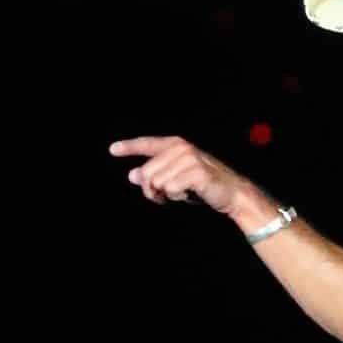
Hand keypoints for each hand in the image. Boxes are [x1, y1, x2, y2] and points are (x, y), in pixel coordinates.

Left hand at [110, 135, 261, 215]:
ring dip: (165, 195)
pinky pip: (170, 189)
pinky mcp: (196, 172)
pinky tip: (189, 195)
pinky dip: (176, 197)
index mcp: (175, 145)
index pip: (147, 144)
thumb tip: (132, 175)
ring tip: (179, 194)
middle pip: (147, 173)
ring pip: (157, 182)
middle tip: (163, 197)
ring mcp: (189, 158)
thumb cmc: (200, 186)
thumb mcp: (174, 180)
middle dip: (151, 190)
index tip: (112, 149)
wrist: (230, 193)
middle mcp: (181, 148)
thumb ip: (153, 175)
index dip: (129, 147)